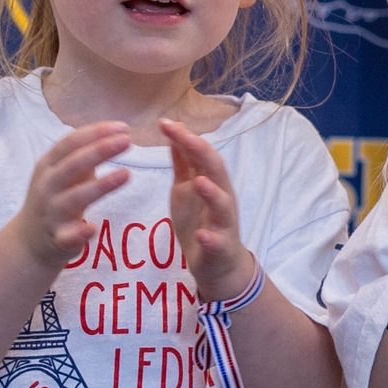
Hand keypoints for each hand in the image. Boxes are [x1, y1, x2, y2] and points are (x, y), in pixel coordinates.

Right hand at [13, 123, 130, 268]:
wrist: (29, 239)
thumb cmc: (55, 196)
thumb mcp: (62, 170)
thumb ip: (85, 153)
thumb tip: (118, 132)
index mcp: (48, 166)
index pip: (70, 143)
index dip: (96, 133)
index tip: (123, 127)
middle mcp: (47, 186)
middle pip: (72, 165)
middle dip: (99, 151)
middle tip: (127, 141)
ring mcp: (51, 213)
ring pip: (73, 198)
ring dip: (100, 185)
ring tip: (127, 174)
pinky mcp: (58, 238)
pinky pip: (68, 236)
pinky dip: (80, 232)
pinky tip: (93, 227)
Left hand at [161, 119, 255, 301]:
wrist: (218, 265)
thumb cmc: (201, 222)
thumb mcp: (187, 189)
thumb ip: (183, 163)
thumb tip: (174, 131)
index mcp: (211, 181)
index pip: (202, 153)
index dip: (185, 137)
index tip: (164, 123)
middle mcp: (222, 197)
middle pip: (216, 169)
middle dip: (199, 150)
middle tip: (180, 134)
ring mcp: (224, 223)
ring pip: (223, 204)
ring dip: (212, 193)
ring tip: (199, 182)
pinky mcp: (222, 247)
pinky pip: (218, 242)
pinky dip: (211, 238)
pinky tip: (202, 235)